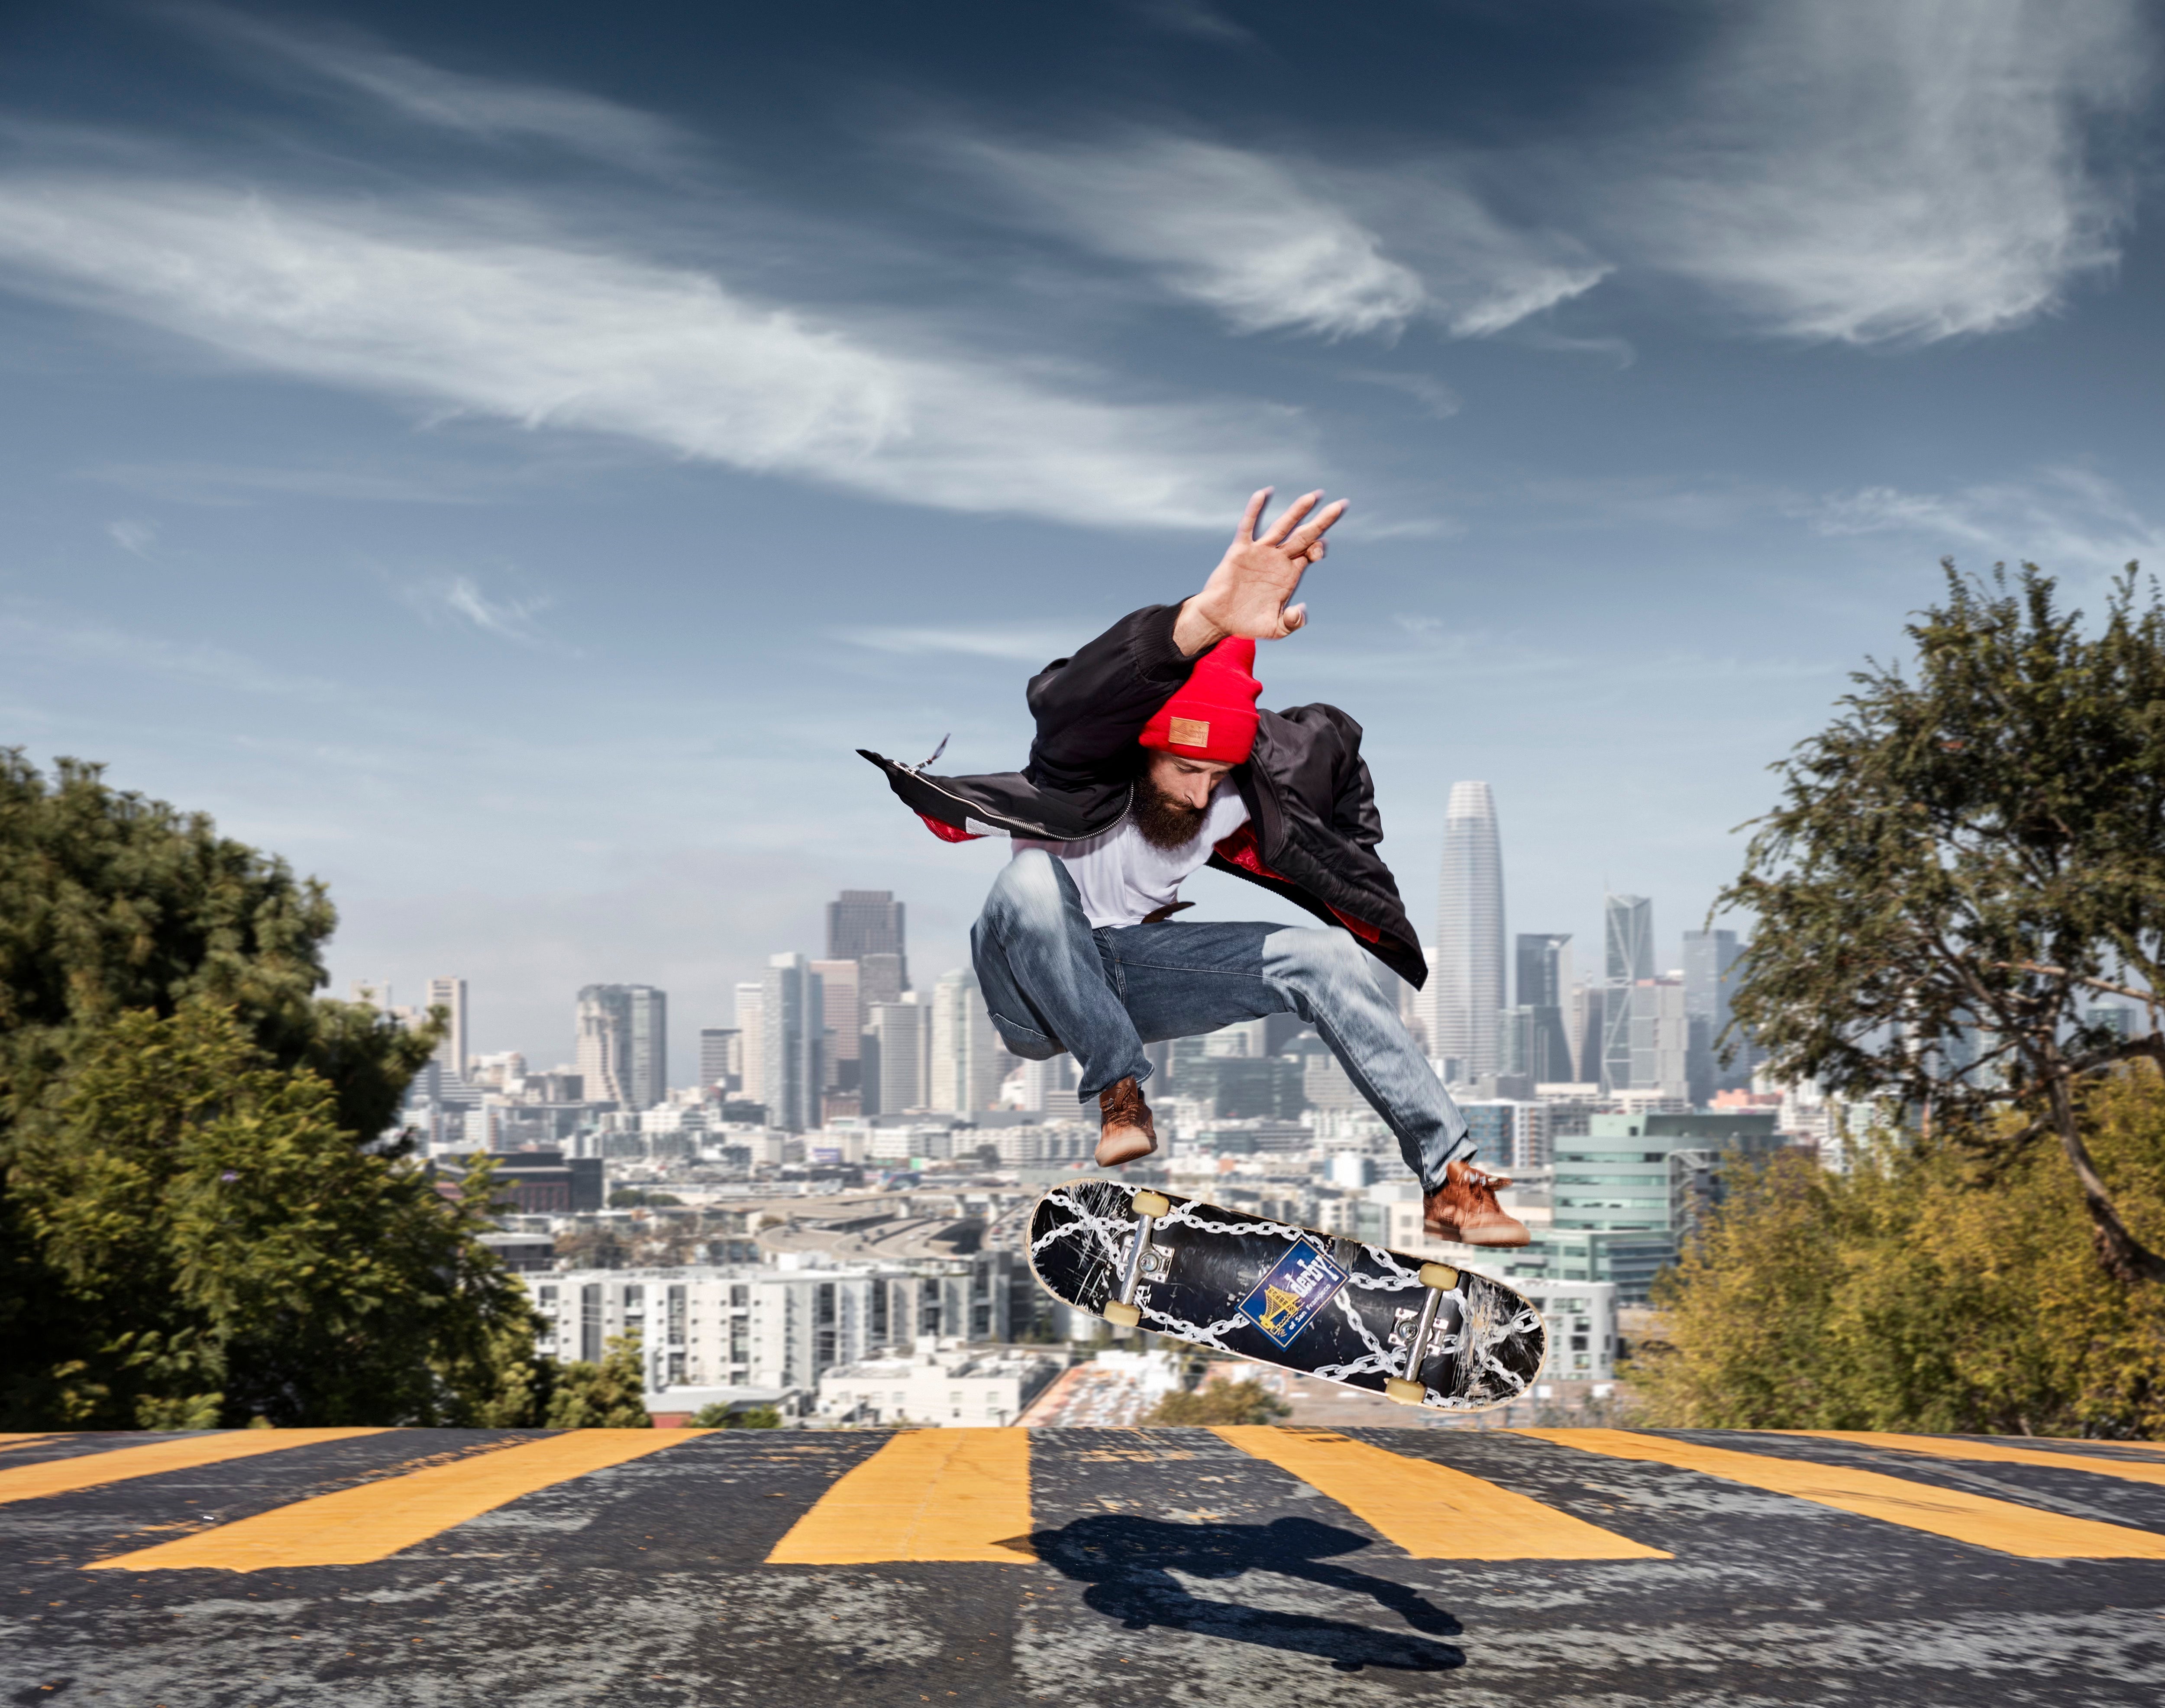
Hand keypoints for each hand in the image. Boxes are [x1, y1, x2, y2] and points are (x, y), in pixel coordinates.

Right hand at [1173, 487, 1346, 655]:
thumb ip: (1291, 623)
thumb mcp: (1275, 629)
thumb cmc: (1248, 623)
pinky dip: (1255, 510)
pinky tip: (1263, 494)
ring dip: (1297, 512)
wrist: (1219, 620)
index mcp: (1289, 574)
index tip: (1321, 546)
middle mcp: (1278, 559)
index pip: (1310, 554)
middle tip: (1340, 506)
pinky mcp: (1240, 550)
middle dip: (1322, 521)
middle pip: (1304, 535)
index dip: (1319, 548)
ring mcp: (1260, 552)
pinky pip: (1248, 527)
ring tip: (1313, 497)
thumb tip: (1301, 610)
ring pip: (1282, 527)